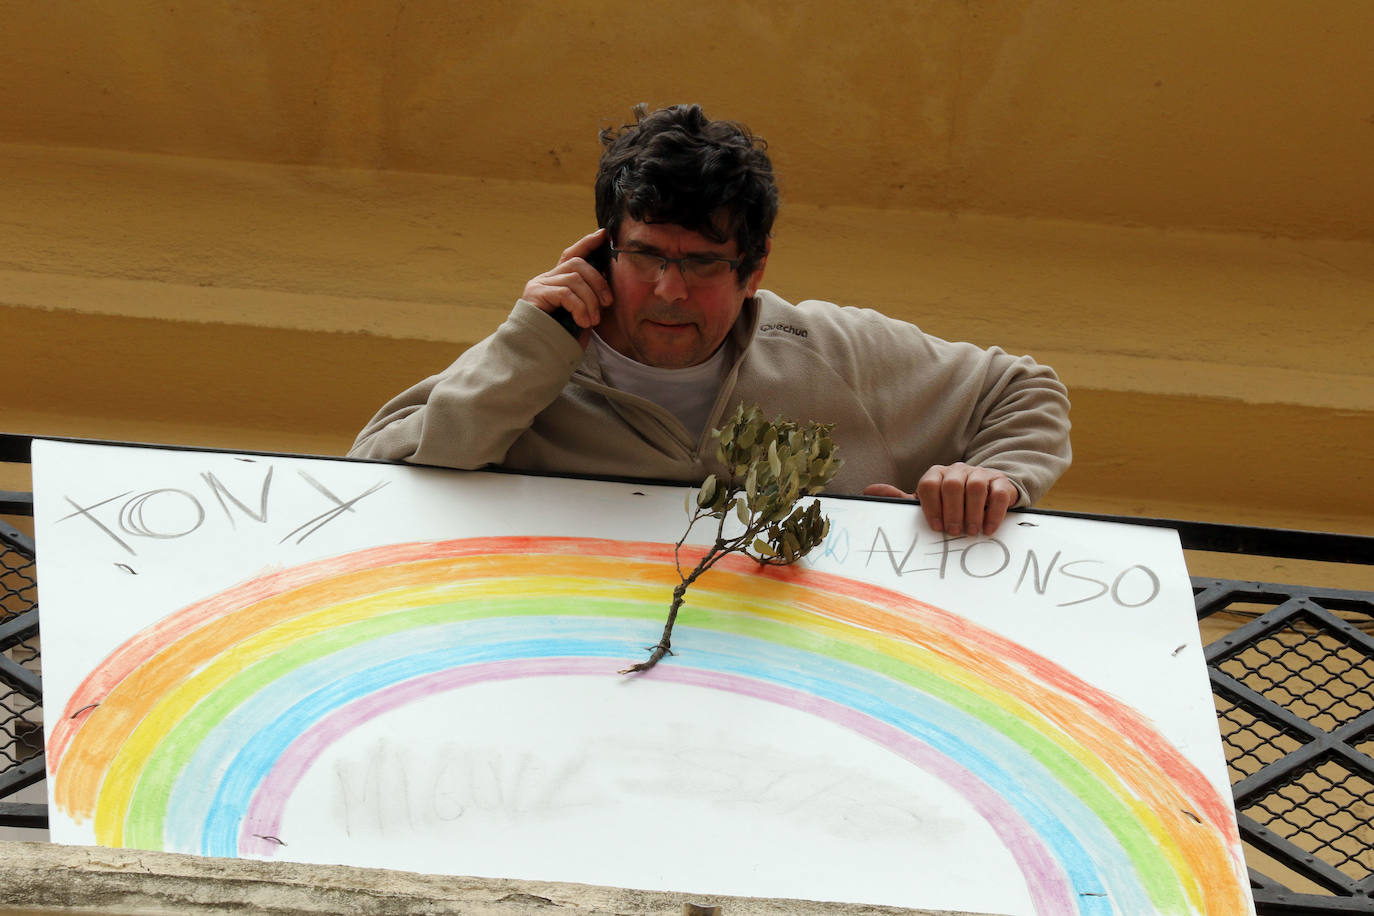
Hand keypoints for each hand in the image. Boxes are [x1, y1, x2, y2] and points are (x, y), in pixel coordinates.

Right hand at [522, 228, 613, 335]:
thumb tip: (607, 281)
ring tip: (592, 321)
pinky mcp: (534, 295)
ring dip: (590, 300)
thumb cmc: (560, 337)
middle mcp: (545, 278)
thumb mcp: (581, 314)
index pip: (572, 254)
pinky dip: (579, 307)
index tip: (603, 235)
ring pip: (574, 278)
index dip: (587, 243)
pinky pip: (565, 293)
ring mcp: (538, 285)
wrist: (536, 356)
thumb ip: (588, 297)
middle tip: (607, 304)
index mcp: (557, 280)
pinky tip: (582, 322)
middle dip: (598, 282)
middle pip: (578, 263)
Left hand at [863, 462, 1018, 536]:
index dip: (931, 506)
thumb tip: (868, 491)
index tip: (936, 527)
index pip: (929, 484)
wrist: (987, 492)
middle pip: (952, 485)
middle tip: (954, 532)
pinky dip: (993, 512)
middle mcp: (958, 470)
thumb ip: (900, 499)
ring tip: (972, 532)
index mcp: (937, 474)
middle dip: (952, 511)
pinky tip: (988, 528)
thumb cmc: (952, 502)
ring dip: (973, 512)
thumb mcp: (926, 501)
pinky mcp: (1001, 481)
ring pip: (975, 486)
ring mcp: (981, 474)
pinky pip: (998, 492)